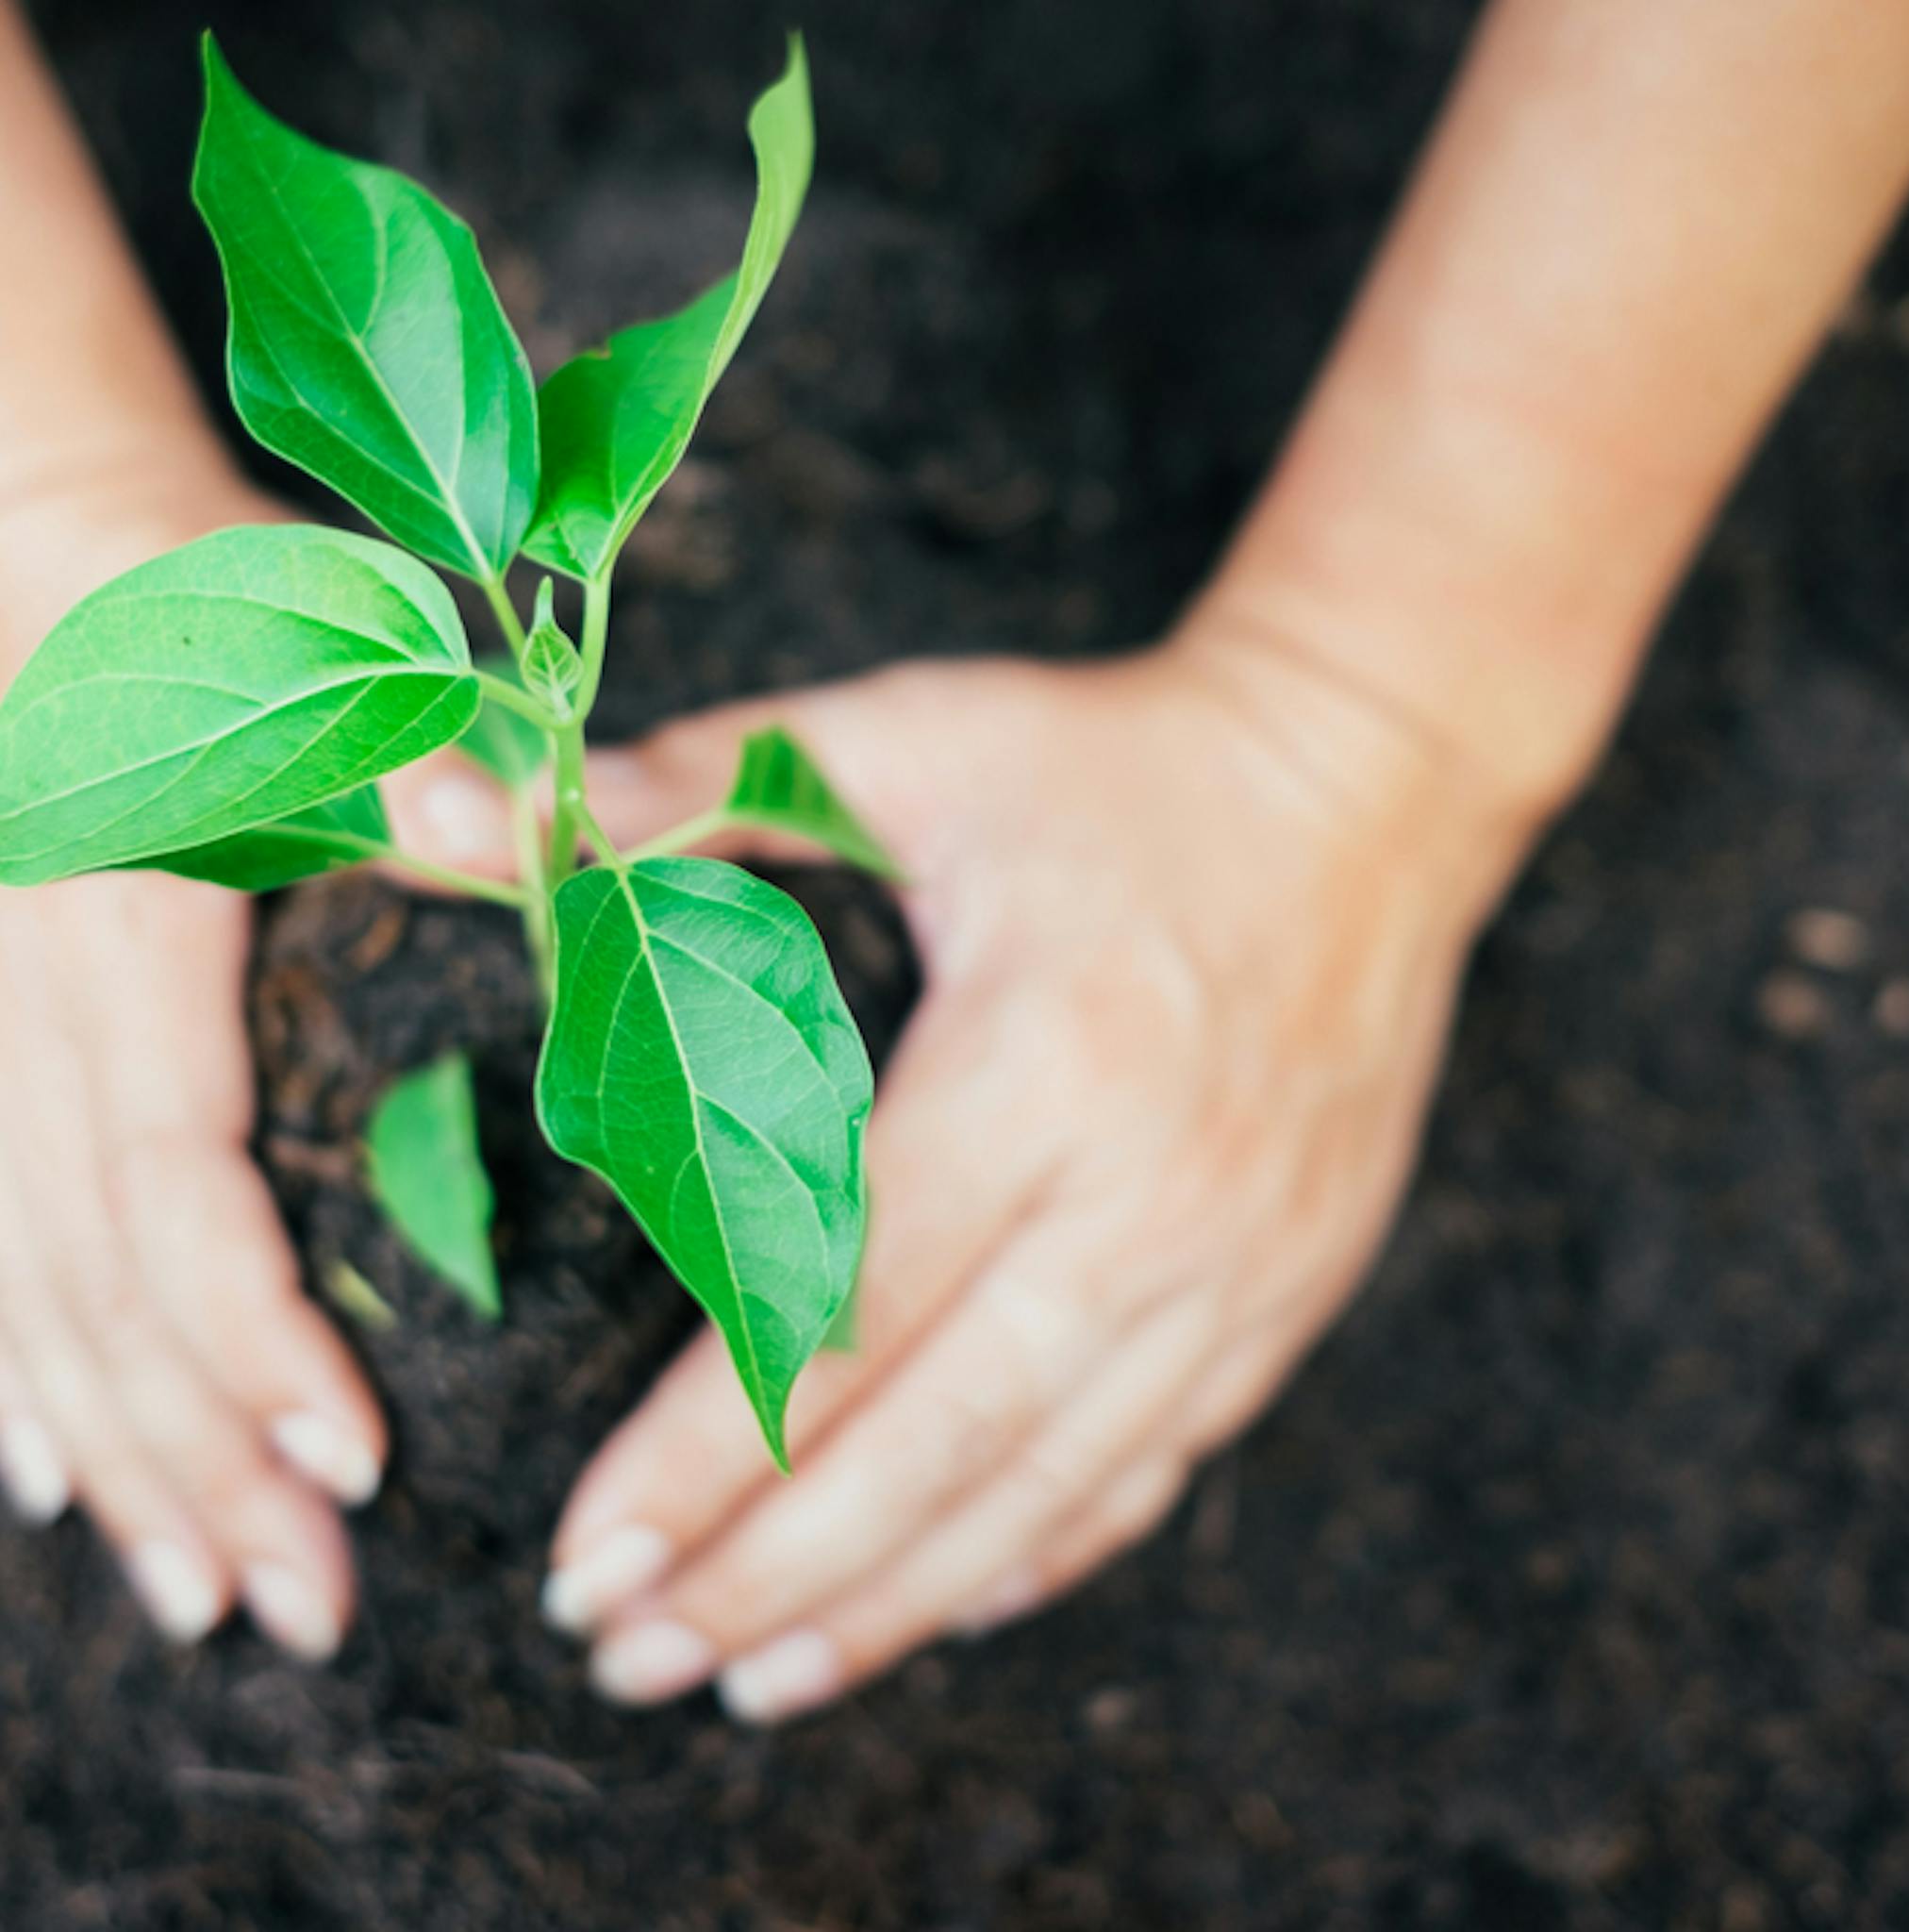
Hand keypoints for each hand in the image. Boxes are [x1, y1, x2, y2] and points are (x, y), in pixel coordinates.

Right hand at [0, 468, 386, 1656]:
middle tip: (296, 1605)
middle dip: (197, 1456)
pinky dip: (20, 1381)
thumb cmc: (204, 597)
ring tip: (199, 1595)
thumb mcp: (320, 648)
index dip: (251, 1334)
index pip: (174, 1184)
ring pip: (23, 1298)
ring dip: (113, 1456)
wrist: (32, 542)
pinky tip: (56, 1487)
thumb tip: (510, 838)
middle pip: (95, 1286)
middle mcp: (25, 1016)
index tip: (352, 1456)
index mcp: (125, 942)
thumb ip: (409, 760)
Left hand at [521, 627, 1538, 1720]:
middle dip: (768, 1568)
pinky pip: (1153, 1463)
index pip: (844, 1300)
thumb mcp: (908, 740)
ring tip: (750, 1679)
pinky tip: (939, 1604)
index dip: (706, 1447)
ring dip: (891, 1599)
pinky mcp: (1289, 1290)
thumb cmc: (1115, 766)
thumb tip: (465, 827)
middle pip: (938, 1435)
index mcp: (1046, 1057)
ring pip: (1046, 1483)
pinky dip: (1036, 1552)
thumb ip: (692, 788)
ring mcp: (1240, 1262)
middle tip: (628, 1654)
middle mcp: (1153, 1192)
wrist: (1365, 789)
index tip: (589, 1551)